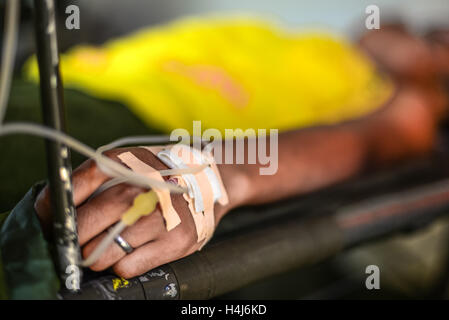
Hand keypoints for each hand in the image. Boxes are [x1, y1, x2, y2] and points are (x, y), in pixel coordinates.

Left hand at [35, 147, 228, 278]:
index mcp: (121, 165)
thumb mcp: (123, 164)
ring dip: (99, 254)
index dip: (51, 211)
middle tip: (81, 240)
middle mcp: (138, 190)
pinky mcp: (174, 242)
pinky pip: (126, 267)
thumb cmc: (153, 176)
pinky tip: (134, 249)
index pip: (68, 190)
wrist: (203, 183)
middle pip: (80, 229)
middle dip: (74, 241)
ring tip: (112, 243)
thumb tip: (50, 211)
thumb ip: (88, 180)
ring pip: (100, 255)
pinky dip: (123, 264)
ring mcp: (157, 218)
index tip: (51, 224)